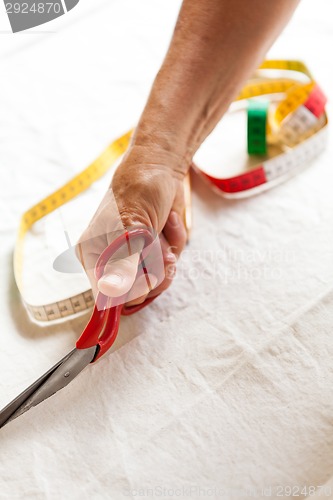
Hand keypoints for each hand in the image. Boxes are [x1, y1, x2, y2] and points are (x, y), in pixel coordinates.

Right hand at [76, 144, 187, 306]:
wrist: (161, 167)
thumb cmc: (138, 191)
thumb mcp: (131, 228)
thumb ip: (123, 263)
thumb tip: (109, 292)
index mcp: (93, 256)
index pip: (107, 296)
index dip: (130, 291)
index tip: (145, 274)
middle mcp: (112, 260)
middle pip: (136, 294)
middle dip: (153, 270)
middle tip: (157, 246)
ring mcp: (136, 257)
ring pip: (157, 280)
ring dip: (167, 254)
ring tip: (162, 231)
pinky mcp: (156, 251)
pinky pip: (171, 263)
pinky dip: (175, 241)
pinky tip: (169, 222)